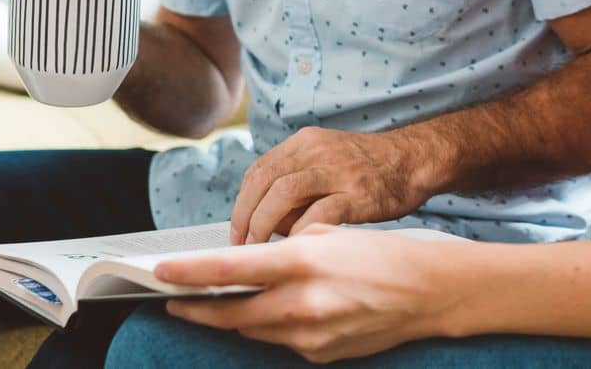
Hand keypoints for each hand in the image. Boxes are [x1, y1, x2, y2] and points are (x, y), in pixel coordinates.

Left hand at [158, 225, 465, 362]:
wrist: (429, 292)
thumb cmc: (380, 253)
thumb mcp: (329, 235)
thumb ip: (284, 249)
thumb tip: (245, 264)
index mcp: (303, 261)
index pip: (230, 269)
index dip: (189, 273)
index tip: (161, 273)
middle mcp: (303, 302)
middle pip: (231, 312)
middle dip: (198, 307)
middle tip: (174, 300)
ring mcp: (311, 335)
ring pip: (252, 330)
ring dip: (234, 317)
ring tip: (220, 303)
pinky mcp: (320, 355)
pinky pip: (281, 341)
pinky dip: (271, 327)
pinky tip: (275, 312)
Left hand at [230, 127, 444, 244]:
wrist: (415, 160)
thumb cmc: (368, 168)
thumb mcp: (327, 158)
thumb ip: (296, 180)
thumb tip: (262, 220)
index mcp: (305, 142)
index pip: (258, 171)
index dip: (241, 204)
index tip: (237, 230)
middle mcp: (317, 151)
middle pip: (264, 181)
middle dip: (246, 217)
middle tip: (241, 247)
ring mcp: (338, 171)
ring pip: (283, 194)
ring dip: (264, 225)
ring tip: (260, 250)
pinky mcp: (357, 194)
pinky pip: (317, 215)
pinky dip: (299, 234)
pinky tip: (296, 250)